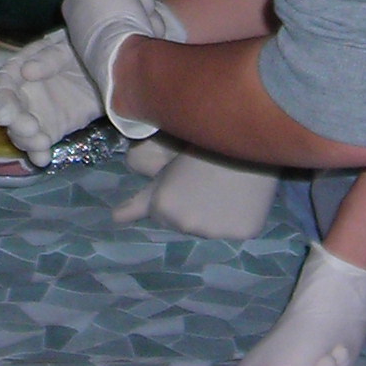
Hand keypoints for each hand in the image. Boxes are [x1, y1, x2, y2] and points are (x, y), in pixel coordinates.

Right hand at [0, 30, 101, 162]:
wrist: (105, 69)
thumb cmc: (79, 51)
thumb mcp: (66, 48)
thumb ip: (48, 58)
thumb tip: (26, 71)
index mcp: (20, 69)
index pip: (4, 84)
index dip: (2, 100)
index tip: (5, 115)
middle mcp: (23, 94)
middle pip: (10, 112)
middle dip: (15, 123)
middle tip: (30, 129)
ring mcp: (37, 114)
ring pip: (21, 132)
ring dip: (27, 140)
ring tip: (42, 143)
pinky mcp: (51, 129)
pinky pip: (40, 144)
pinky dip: (38, 154)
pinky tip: (43, 159)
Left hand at [63, 0, 182, 135]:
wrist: (131, 62)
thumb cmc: (110, 13)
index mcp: (79, 0)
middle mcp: (92, 20)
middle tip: (137, 6)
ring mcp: (114, 36)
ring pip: (143, 3)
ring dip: (146, 9)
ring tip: (141, 24)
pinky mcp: (135, 50)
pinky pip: (151, 24)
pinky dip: (152, 27)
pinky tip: (148, 36)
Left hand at [112, 145, 278, 238]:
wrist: (248, 133)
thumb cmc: (203, 132)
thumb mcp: (167, 145)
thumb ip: (145, 164)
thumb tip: (122, 194)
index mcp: (162, 204)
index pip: (144, 209)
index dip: (134, 207)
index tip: (118, 215)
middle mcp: (185, 224)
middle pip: (180, 218)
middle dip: (184, 203)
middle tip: (199, 178)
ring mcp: (216, 231)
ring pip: (208, 223)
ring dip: (211, 211)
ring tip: (223, 182)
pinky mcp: (243, 232)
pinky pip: (235, 224)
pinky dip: (237, 214)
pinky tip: (242, 192)